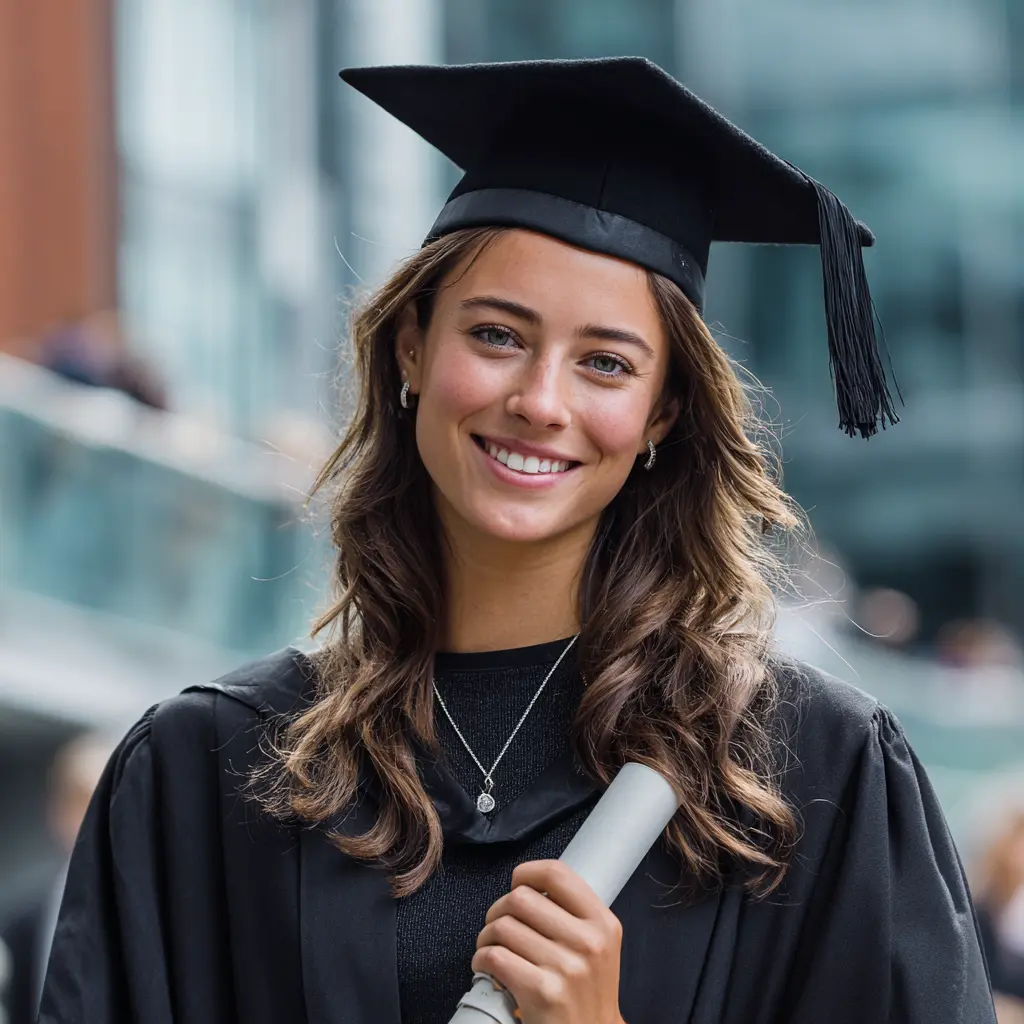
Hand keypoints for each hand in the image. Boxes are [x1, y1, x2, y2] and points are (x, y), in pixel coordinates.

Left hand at [472, 859, 625, 1023]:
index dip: (527, 872)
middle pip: (521, 898)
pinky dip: (481, 958)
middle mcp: (588, 942)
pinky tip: (486, 965)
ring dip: (486, 936)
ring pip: (503, 927)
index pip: (557, 874)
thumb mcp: (598, 945)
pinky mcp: (542, 992)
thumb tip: (527, 885)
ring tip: (491, 947)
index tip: (516, 884)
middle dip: (498, 909)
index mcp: (602, 923)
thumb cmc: (587, 991)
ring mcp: (566, 967)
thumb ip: (573, 912)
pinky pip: (494, 957)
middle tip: (497, 925)